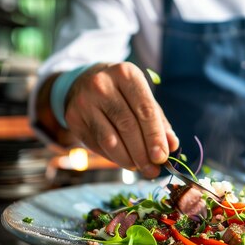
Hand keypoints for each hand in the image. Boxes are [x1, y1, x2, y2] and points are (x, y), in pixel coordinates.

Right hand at [64, 62, 178, 177]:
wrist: (84, 80)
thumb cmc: (122, 92)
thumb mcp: (142, 98)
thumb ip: (159, 121)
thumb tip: (172, 146)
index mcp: (126, 74)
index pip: (145, 110)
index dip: (155, 137)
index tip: (162, 157)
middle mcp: (102, 84)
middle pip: (127, 126)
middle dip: (142, 153)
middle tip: (152, 170)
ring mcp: (84, 101)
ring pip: (109, 139)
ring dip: (127, 159)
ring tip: (139, 168)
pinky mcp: (72, 117)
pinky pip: (96, 144)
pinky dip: (112, 157)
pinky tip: (123, 160)